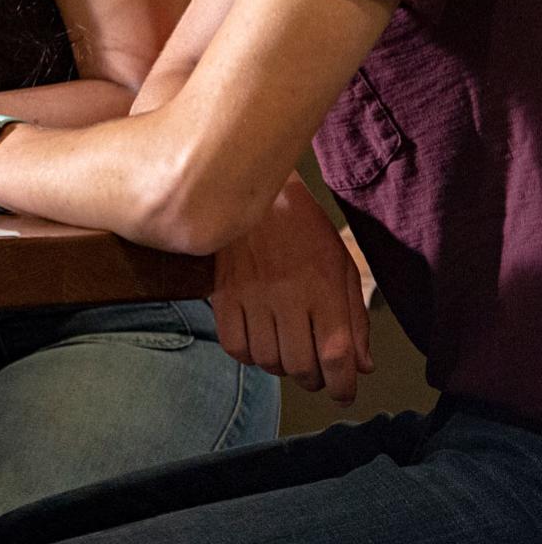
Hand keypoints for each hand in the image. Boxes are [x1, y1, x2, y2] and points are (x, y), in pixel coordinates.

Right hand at [210, 174, 373, 404]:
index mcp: (324, 288)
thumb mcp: (341, 266)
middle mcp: (289, 295)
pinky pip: (233, 345)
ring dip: (280, 368)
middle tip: (316, 374)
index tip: (343, 394)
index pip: (336, 355)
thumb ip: (355, 318)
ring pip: (267, 360)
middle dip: (313, 381)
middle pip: (300, 366)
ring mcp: (252, 295)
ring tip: (286, 354)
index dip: (342, 386)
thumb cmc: (303, 229)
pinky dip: (247, 355)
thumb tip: (362, 366)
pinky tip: (258, 342)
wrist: (255, 193)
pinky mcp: (225, 292)